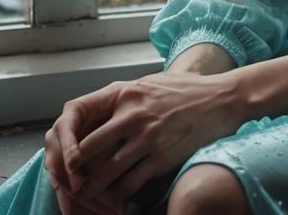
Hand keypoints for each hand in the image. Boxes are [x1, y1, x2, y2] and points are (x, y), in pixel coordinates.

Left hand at [49, 71, 244, 213]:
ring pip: (107, 171)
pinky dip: (119, 197)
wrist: (221, 99)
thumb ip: (125, 98)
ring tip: (84, 199)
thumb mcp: (150, 84)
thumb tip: (101, 113)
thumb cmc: (185, 91)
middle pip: (89, 149)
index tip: (65, 155)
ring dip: (92, 189)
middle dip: (75, 170)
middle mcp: (132, 115)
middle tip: (67, 184)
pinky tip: (115, 203)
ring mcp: (147, 137)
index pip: (82, 118)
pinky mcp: (162, 157)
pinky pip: (131, 183)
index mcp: (126, 93)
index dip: (68, 140)